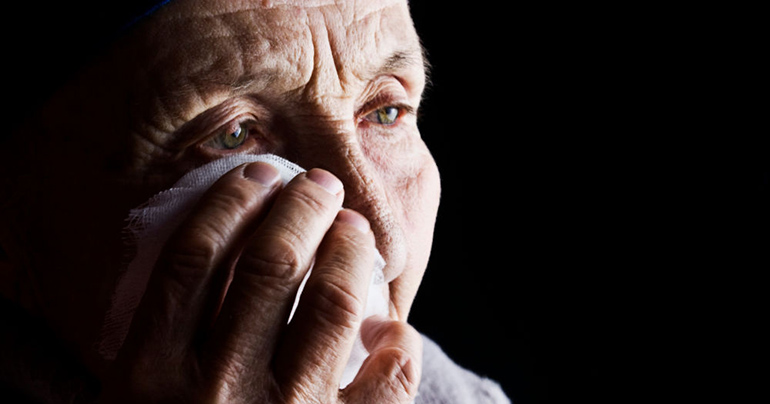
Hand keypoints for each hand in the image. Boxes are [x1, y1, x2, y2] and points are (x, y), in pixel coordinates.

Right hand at [98, 162, 421, 402]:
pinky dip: (398, 347)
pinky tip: (389, 332)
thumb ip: (156, 335)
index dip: (232, 201)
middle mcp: (213, 392)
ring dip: (349, 251)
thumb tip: (206, 252)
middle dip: (301, 209)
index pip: (194, 258)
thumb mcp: (128, 400)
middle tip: (319, 186)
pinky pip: (386, 386)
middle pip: (268, 266)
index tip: (259, 174)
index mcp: (149, 376)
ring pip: (329, 304)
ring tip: (353, 228)